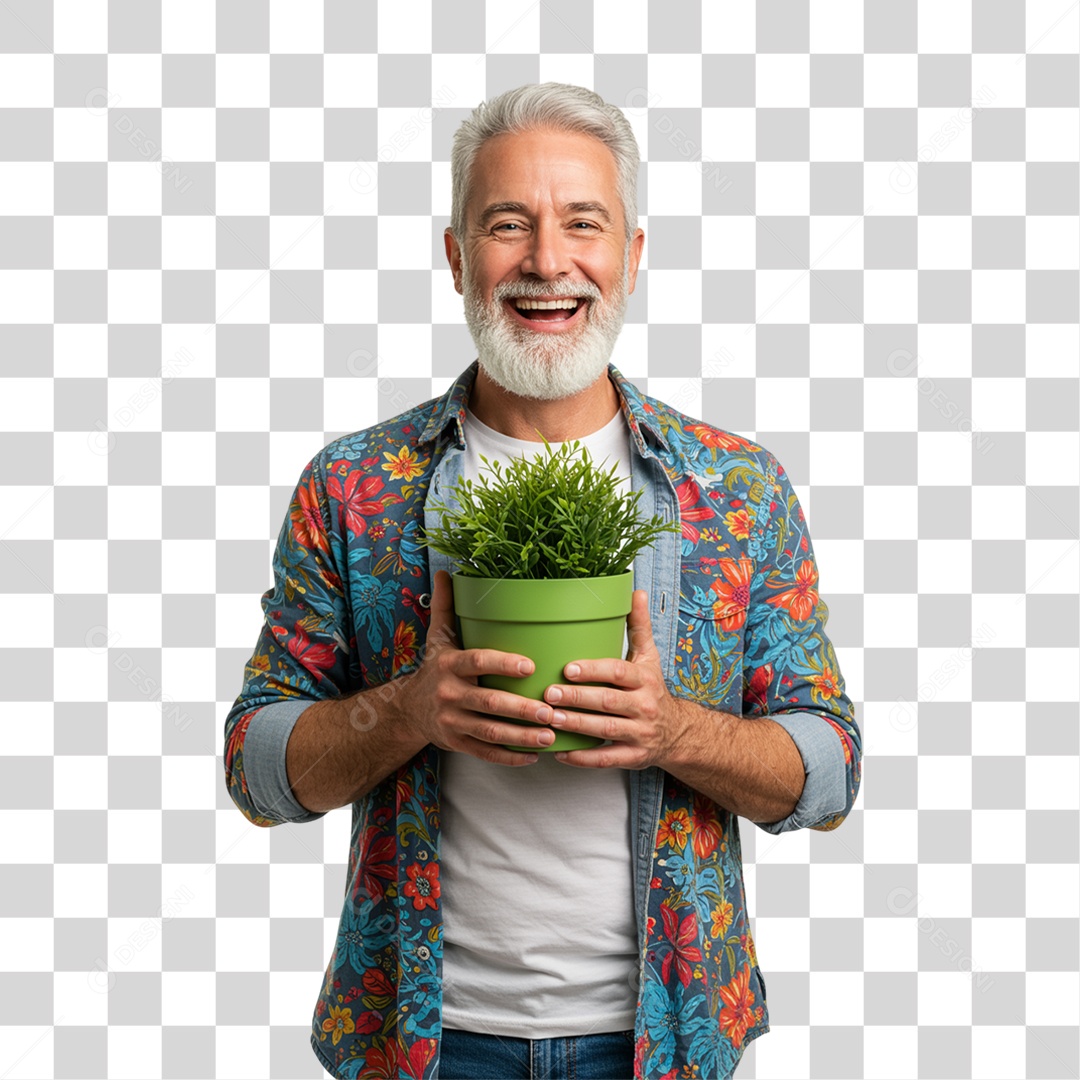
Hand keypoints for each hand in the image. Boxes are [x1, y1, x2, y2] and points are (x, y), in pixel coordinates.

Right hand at [397, 569, 557, 764]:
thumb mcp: (437, 637)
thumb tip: (447, 573)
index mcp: (449, 665)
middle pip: (489, 702)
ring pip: (490, 731)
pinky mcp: (456, 744)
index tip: (531, 666)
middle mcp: (449, 694)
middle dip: (522, 709)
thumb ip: (445, 606)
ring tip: (550, 736)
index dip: (504, 664)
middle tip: (551, 711)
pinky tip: (534, 755)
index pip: (478, 661)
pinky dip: (510, 756)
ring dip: (522, 736)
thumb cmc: (434, 668)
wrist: (407, 711)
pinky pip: (485, 753)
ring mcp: (452, 722)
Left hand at [534, 589, 691, 769]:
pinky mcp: (633, 757)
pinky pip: (605, 759)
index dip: (593, 670)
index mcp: (644, 680)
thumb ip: (639, 626)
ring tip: (550, 719)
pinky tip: (558, 752)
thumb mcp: (649, 657)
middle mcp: (644, 706)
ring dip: (576, 726)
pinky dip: (581, 758)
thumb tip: (636, 591)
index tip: (568, 668)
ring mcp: (640, 734)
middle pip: (608, 702)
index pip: (618, 672)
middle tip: (548, 694)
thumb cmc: (652, 690)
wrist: (679, 733)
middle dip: (576, 699)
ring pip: (605, 730)